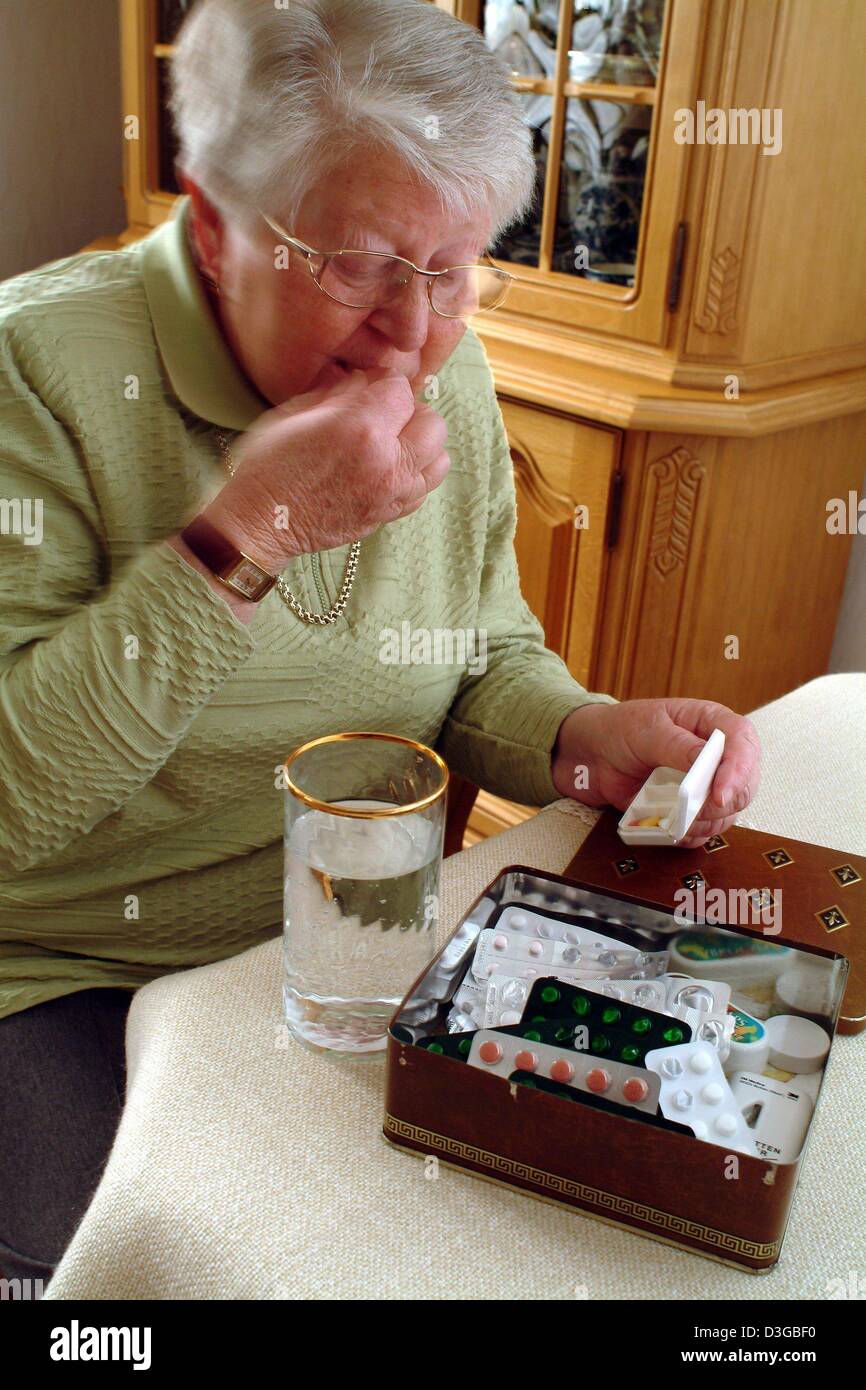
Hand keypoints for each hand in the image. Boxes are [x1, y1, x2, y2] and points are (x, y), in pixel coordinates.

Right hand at [201, 366, 449, 571]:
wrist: (264, 522)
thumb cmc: (270, 465)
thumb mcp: (296, 413)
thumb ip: (340, 393)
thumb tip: (366, 381)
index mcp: (363, 428)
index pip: (402, 390)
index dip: (386, 383)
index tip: (371, 387)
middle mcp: (388, 462)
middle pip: (433, 423)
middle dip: (411, 413)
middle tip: (385, 415)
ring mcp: (393, 493)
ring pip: (439, 459)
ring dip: (421, 445)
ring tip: (393, 444)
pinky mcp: (391, 515)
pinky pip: (425, 489)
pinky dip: (415, 474)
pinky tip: (389, 469)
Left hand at [551, 698, 760, 847]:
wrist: (593, 754)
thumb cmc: (621, 730)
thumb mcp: (647, 730)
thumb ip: (678, 745)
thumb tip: (707, 761)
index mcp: (710, 724)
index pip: (743, 743)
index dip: (739, 770)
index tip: (720, 793)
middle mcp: (715, 756)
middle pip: (744, 785)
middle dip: (722, 803)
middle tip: (694, 810)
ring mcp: (704, 785)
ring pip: (726, 814)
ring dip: (702, 822)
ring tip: (670, 814)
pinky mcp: (689, 809)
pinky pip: (702, 831)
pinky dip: (687, 834)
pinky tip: (667, 825)